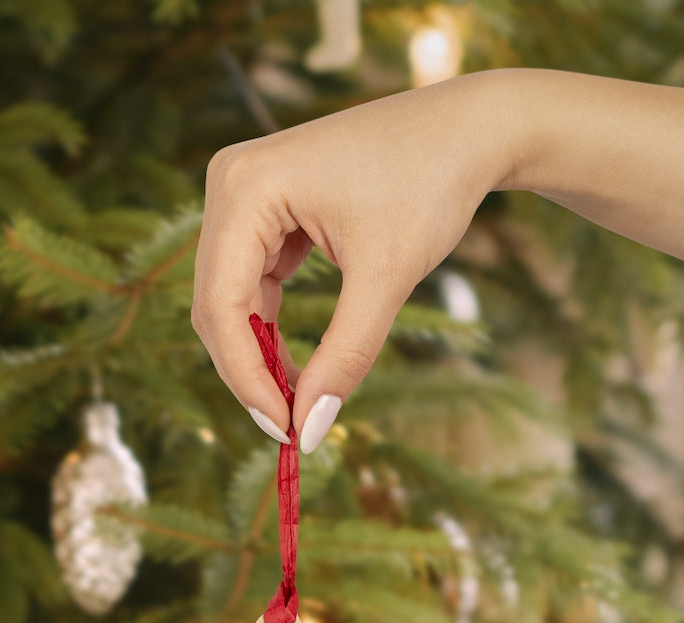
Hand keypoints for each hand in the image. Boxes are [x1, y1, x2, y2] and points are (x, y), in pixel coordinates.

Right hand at [191, 73, 519, 451]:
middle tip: (291, 427)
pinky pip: (252, 282)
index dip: (246, 378)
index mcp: (245, 187)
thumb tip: (309, 430)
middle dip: (250, 371)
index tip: (285, 431)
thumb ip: (344, 357)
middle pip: (216, 305)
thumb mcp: (386, 278)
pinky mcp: (264, 207)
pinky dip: (271, 327)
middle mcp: (229, 183)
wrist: (466, 130)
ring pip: (230, 299)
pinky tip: (298, 364)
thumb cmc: (429, 185)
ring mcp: (243, 193)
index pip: (221, 305)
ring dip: (260, 354)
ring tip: (299, 400)